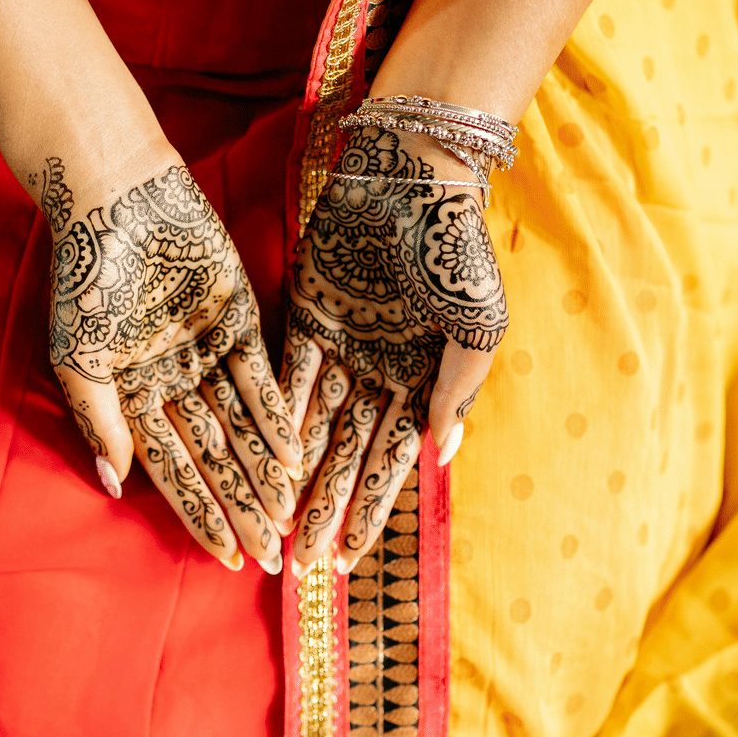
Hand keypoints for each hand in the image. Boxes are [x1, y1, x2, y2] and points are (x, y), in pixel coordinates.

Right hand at [34, 157, 303, 572]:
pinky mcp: (239, 318)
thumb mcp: (78, 358)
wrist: (115, 196)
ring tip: (290, 515)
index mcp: (134, 398)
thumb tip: (116, 484)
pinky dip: (277, 415)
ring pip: (243, 426)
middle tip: (274, 556)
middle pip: (216, 459)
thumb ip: (98, 420)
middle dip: (243, 507)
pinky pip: (261, 377)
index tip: (228, 558)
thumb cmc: (84, 277)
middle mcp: (176, 382)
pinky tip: (296, 456)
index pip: (174, 472)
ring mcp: (208, 352)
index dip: (201, 515)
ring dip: (265, 470)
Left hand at [281, 124, 507, 573]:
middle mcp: (378, 373)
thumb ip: (457, 390)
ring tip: (277, 524)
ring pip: (312, 426)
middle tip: (302, 561)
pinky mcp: (305, 318)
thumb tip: (438, 455)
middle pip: (346, 454)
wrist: (418, 175)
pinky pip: (286, 379)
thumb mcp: (477, 326)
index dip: (370, 509)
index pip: (391, 461)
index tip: (350, 558)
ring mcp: (340, 348)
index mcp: (423, 380)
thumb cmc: (459, 250)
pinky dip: (276, 419)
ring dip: (296, 476)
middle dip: (325, 508)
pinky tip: (259, 461)